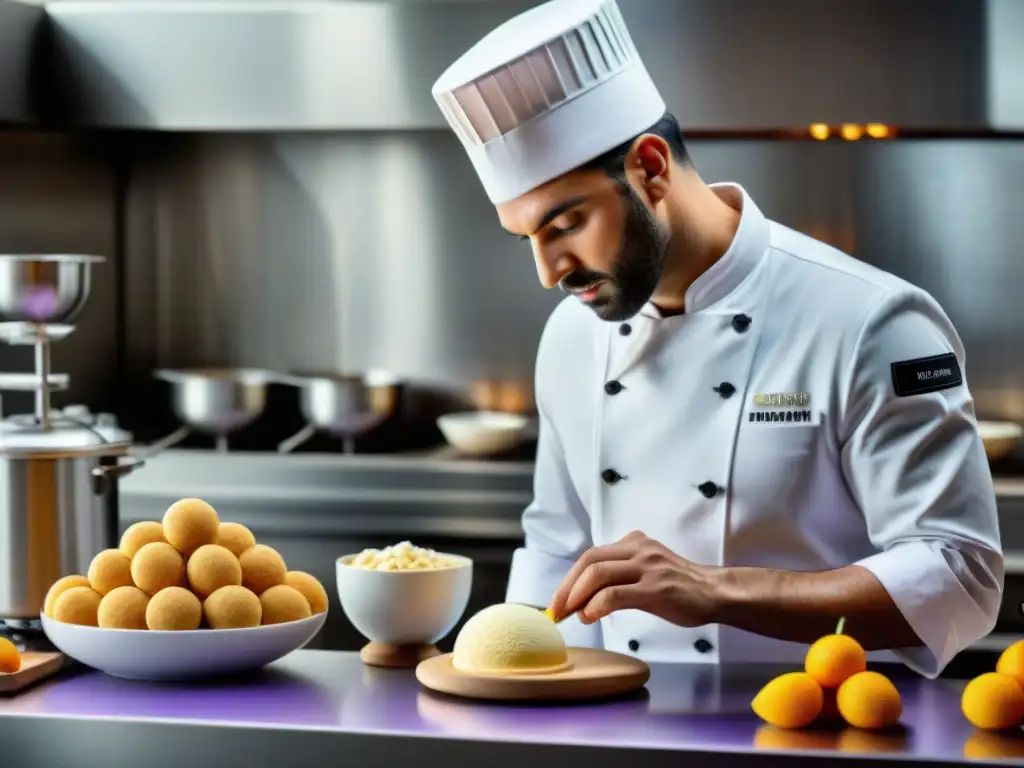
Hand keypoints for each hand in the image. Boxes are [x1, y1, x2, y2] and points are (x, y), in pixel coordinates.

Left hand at [548, 531, 720, 626]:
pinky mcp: (656, 588)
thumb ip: (620, 575)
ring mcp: (648, 567)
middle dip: (567, 587)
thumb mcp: (647, 570)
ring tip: (569, 615)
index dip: (570, 578)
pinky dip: (596, 605)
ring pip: (599, 573)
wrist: (715, 592)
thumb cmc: (680, 587)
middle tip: (555, 610)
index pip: (591, 556)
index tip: (558, 601)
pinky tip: (590, 616)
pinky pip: (616, 593)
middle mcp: (639, 549)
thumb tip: (583, 599)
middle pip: (589, 561)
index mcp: (634, 543)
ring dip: (577, 596)